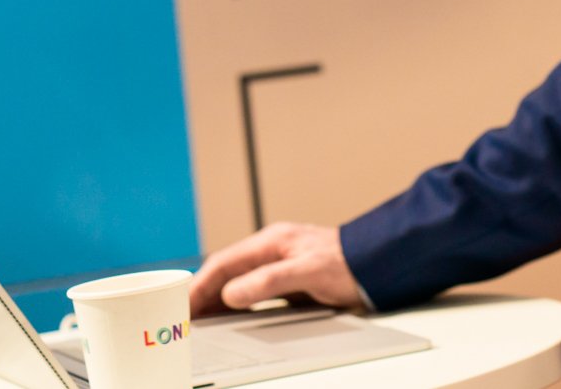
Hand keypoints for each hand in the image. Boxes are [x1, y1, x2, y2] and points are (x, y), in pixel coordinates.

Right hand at [188, 222, 361, 316]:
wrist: (378, 263)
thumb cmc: (348, 262)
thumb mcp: (306, 272)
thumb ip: (268, 281)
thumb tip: (231, 293)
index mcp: (272, 241)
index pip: (224, 263)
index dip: (200, 284)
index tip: (183, 303)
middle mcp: (272, 250)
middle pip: (226, 271)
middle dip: (202, 292)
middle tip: (182, 314)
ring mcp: (280, 263)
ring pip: (237, 281)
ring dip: (217, 299)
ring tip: (199, 318)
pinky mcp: (289, 279)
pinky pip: (252, 291)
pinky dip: (236, 303)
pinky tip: (229, 315)